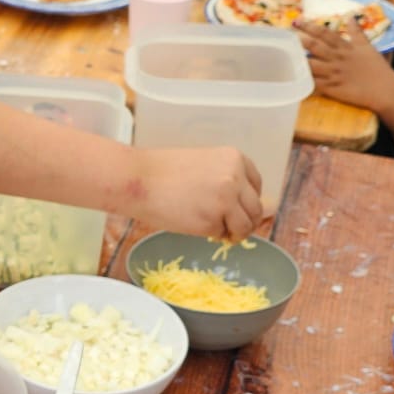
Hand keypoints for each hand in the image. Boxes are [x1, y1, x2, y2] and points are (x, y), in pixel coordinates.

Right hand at [133, 145, 263, 238]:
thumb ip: (226, 180)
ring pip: (246, 227)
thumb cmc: (162, 171)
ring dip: (234, 233)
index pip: (256, 185)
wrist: (137, 179)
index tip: (235, 208)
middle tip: (228, 227)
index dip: (246, 200)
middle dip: (244, 221)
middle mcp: (235, 178)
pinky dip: (212, 235)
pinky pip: (222, 235)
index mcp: (235, 158)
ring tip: (214, 229)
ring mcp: (225, 200)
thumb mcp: (203, 165)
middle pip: (256, 209)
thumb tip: (256, 205)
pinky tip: (195, 225)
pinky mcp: (212, 221)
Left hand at [296, 17, 393, 111]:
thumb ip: (357, 32)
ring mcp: (334, 73)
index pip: (325, 34)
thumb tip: (350, 16)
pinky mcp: (333, 88)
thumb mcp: (367, 47)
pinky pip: (315, 84)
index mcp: (345, 47)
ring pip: (312, 64)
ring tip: (287, 55)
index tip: (298, 21)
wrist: (384, 89)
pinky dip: (304, 82)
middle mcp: (337, 58)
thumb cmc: (377, 68)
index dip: (310, 27)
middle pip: (315, 46)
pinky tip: (293, 79)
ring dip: (299, 59)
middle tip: (287, 34)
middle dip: (300, 39)